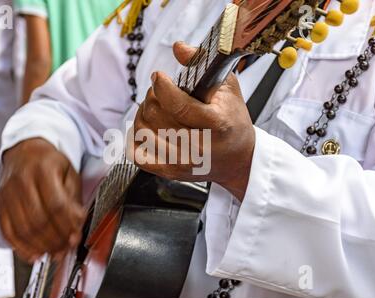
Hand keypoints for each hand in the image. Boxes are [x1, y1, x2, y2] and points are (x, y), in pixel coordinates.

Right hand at [0, 138, 86, 262]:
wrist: (25, 151)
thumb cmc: (50, 163)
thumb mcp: (69, 173)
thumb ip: (74, 199)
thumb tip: (77, 224)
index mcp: (44, 169)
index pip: (56, 204)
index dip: (67, 225)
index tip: (75, 237)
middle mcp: (22, 180)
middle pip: (39, 219)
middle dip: (55, 239)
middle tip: (66, 249)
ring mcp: (8, 192)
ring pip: (23, 228)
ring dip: (41, 246)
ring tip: (54, 253)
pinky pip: (8, 230)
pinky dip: (21, 247)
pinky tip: (33, 254)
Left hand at [128, 42, 255, 200]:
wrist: (238, 159)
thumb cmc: (233, 121)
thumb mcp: (228, 88)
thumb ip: (202, 64)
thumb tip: (177, 47)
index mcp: (217, 125)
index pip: (177, 105)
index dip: (161, 86)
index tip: (159, 77)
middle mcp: (199, 148)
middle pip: (156, 116)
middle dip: (152, 97)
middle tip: (159, 93)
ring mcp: (183, 163)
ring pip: (143, 132)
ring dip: (143, 114)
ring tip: (154, 108)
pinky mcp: (170, 173)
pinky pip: (138, 154)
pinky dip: (135, 138)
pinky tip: (146, 128)